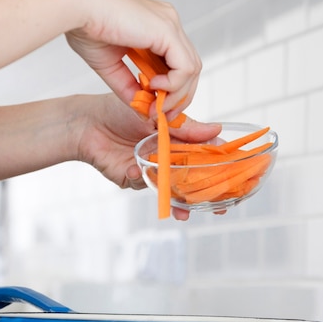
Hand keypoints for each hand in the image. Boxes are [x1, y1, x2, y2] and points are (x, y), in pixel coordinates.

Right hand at [64, 0, 201, 115]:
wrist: (74, 8)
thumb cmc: (85, 28)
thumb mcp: (110, 65)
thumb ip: (129, 86)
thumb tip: (142, 108)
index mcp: (156, 26)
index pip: (178, 63)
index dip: (171, 91)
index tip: (154, 108)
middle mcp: (168, 22)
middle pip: (190, 67)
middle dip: (178, 97)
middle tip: (159, 115)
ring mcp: (170, 24)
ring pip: (191, 69)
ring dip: (176, 94)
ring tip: (153, 104)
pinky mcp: (167, 30)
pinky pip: (185, 67)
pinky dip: (173, 84)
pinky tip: (153, 87)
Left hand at [77, 94, 220, 219]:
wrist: (88, 122)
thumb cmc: (120, 110)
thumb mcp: (159, 114)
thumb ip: (187, 127)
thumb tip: (217, 129)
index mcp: (176, 137)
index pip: (203, 152)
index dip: (218, 165)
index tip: (234, 176)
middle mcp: (166, 155)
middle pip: (192, 176)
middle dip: (206, 193)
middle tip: (220, 207)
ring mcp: (151, 168)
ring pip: (171, 187)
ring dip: (179, 199)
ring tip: (186, 211)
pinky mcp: (134, 178)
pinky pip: (145, 185)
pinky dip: (143, 181)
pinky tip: (134, 170)